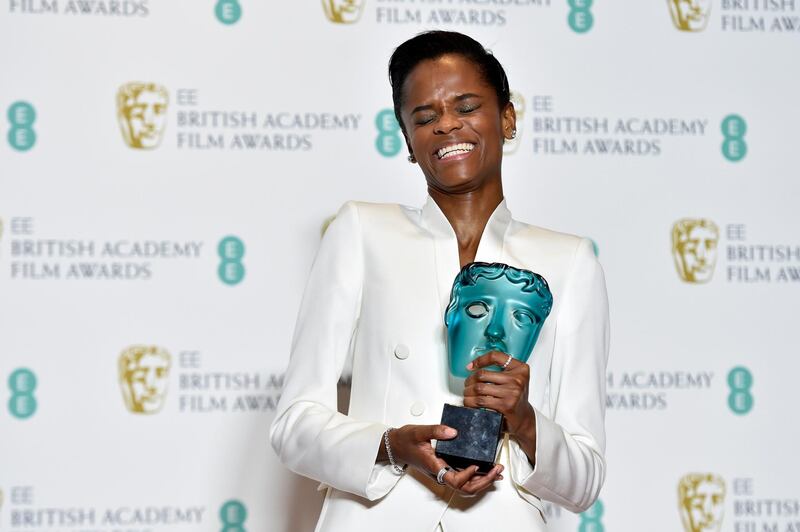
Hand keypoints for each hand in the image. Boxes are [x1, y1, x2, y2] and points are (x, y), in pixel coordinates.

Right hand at [387, 424, 503, 494]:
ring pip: (466, 486)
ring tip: (496, 471)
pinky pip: (464, 478)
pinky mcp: (446, 468)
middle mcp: (441, 473)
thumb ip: (436, 430)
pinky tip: (487, 470)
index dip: (468, 475)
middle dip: (483, 481)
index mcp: (435, 467)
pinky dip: (477, 476)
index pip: (455, 480)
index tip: (476, 464)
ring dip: (482, 481)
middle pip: (464, 488)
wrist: (395, 446)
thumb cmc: (405, 441)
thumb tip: (452, 432)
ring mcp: (444, 472)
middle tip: (496, 469)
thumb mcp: (419, 432)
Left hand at [463, 352, 535, 437]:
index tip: (470, 366)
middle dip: (469, 381)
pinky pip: (482, 401)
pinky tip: (471, 403)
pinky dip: (472, 403)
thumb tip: (473, 366)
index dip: (480, 360)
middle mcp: (517, 379)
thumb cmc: (515, 397)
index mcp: (520, 368)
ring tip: (467, 395)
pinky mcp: (506, 406)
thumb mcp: (513, 379)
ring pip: (479, 388)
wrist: (524, 417)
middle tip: (467, 386)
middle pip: (482, 375)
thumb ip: (500, 370)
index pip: (496, 356)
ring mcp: (512, 393)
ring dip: (468, 393)